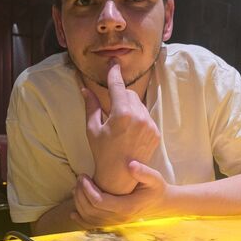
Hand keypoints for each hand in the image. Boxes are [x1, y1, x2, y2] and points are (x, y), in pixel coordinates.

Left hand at [71, 161, 175, 228]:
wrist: (160, 204)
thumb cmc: (156, 189)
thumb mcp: (155, 178)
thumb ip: (144, 172)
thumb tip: (131, 165)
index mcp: (127, 207)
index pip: (99, 202)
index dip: (87, 190)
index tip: (83, 176)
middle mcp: (119, 218)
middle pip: (91, 210)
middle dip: (81, 194)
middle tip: (79, 178)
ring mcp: (115, 222)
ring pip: (89, 218)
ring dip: (79, 203)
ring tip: (77, 187)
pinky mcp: (112, 223)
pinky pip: (93, 226)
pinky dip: (81, 220)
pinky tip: (73, 212)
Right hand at [83, 62, 159, 194]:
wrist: (120, 176)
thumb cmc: (103, 153)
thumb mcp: (93, 129)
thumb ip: (91, 106)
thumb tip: (85, 89)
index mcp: (121, 114)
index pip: (117, 86)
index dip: (114, 73)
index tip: (114, 64)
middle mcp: (138, 117)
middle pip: (130, 94)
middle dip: (120, 96)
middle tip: (111, 109)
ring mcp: (149, 125)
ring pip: (139, 104)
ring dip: (129, 107)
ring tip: (120, 125)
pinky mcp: (156, 133)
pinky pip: (146, 117)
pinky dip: (138, 118)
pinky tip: (129, 132)